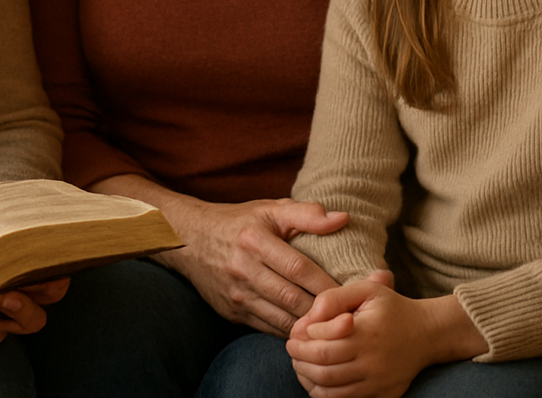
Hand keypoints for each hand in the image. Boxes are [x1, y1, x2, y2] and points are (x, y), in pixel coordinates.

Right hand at [155, 196, 347, 334]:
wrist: (188, 240)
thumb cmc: (238, 223)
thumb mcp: (269, 209)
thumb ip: (306, 213)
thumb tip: (342, 219)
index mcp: (255, 240)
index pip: (298, 267)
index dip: (326, 282)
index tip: (352, 290)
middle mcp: (243, 269)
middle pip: (291, 297)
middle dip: (323, 309)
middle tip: (350, 315)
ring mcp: (236, 294)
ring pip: (280, 318)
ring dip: (309, 325)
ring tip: (336, 327)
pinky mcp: (231, 312)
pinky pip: (267, 327)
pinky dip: (290, 331)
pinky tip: (309, 330)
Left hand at [286, 271, 480, 397]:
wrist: (427, 333)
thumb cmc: (392, 309)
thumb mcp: (366, 291)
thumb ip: (334, 298)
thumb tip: (309, 320)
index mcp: (367, 334)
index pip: (322, 346)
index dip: (302, 341)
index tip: (296, 333)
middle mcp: (373, 362)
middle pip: (323, 370)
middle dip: (300, 360)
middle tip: (292, 350)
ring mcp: (378, 383)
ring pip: (331, 390)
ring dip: (308, 378)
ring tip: (301, 364)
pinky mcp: (383, 396)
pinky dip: (325, 394)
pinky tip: (318, 380)